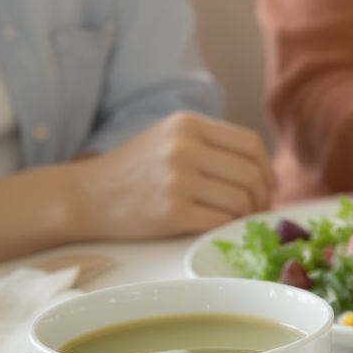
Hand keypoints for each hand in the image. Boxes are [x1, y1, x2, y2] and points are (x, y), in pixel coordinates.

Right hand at [67, 112, 274, 239]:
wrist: (85, 197)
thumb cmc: (133, 171)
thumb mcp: (169, 138)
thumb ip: (210, 144)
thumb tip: (262, 169)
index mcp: (187, 124)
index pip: (249, 144)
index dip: (267, 169)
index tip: (267, 187)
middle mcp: (183, 148)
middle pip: (251, 173)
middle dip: (262, 196)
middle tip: (258, 210)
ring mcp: (177, 180)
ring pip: (240, 200)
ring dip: (247, 215)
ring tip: (238, 220)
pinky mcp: (171, 213)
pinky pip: (220, 221)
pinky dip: (227, 227)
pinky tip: (220, 228)